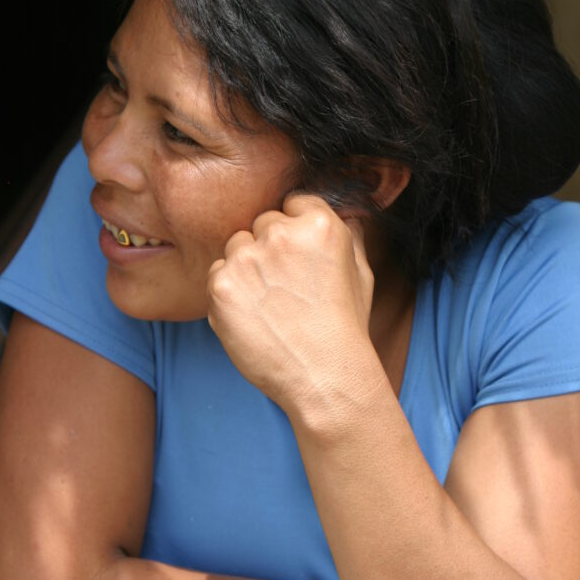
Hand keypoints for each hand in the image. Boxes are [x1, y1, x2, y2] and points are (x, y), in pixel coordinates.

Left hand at [206, 194, 377, 415]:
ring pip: (236, 247)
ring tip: (270, 305)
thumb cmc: (346, 328)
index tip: (299, 257)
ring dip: (246, 268)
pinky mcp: (221, 284)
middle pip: (261, 223)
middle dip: (269, 248)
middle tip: (285, 288)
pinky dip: (229, 293)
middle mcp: (281, 233)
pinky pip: (216, 274)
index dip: (296, 231)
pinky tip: (253, 317)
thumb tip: (348, 212)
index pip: (294, 202)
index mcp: (320, 224)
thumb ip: (350, 235)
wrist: (324, 376)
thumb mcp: (362, 273)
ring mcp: (247, 258)